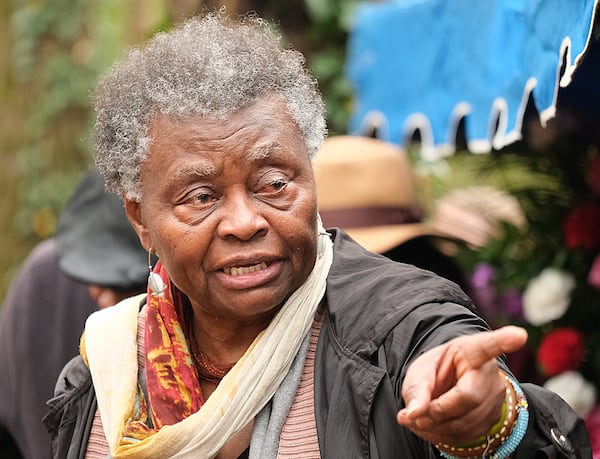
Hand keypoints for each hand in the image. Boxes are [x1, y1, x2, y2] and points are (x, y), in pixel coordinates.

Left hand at [396, 325, 527, 447]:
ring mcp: (496, 397)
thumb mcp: (419, 373)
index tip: (518, 335)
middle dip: (437, 410)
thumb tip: (414, 414)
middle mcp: (490, 372)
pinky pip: (468, 435)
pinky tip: (431, 427)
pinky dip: (444, 436)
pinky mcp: (495, 419)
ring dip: (437, 427)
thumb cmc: (434, 374)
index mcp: (471, 350)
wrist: (447, 388)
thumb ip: (416, 390)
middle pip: (468, 398)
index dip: (504, 340)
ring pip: (467, 422)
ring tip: (418, 420)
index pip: (487, 346)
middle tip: (413, 413)